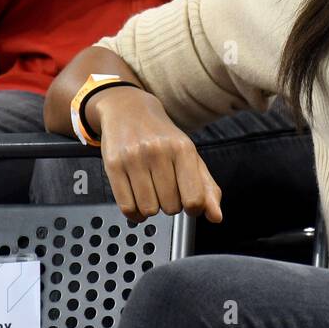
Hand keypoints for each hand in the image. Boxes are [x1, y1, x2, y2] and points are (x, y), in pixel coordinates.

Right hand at [89, 87, 223, 224]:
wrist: (129, 110)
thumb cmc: (162, 137)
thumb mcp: (190, 156)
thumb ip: (207, 187)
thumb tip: (216, 217)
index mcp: (183, 149)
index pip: (194, 199)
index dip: (194, 208)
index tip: (189, 202)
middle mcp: (158, 152)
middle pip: (171, 207)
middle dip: (170, 204)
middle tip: (165, 187)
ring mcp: (134, 158)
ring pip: (148, 209)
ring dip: (151, 207)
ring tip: (151, 190)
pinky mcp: (112, 165)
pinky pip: (126, 207)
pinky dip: (134, 213)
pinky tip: (138, 200)